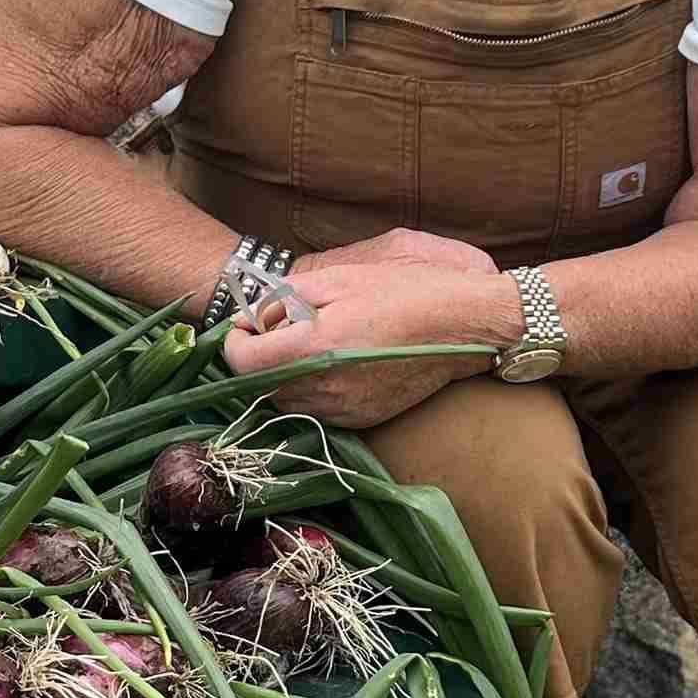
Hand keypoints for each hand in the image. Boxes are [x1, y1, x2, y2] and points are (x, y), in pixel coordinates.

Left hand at [222, 228, 517, 427]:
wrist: (464, 326)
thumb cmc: (403, 292)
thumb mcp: (338, 278)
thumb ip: (285, 299)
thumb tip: (252, 317)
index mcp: (313, 348)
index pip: (241, 360)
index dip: (234, 340)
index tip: (246, 323)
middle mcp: (323, 388)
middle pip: (258, 385)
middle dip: (257, 356)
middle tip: (276, 327)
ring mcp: (343, 410)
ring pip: (285, 401)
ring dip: (282, 375)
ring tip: (307, 343)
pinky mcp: (362, 420)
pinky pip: (317, 411)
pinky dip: (311, 390)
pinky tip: (333, 362)